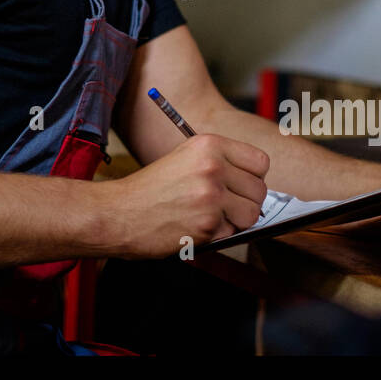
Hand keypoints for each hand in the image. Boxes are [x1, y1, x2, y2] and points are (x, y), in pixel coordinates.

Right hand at [107, 133, 269, 257]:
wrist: (119, 212)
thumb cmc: (151, 188)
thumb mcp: (185, 158)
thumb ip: (220, 162)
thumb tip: (256, 181)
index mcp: (209, 144)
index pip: (261, 162)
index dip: (253, 177)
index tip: (240, 184)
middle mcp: (213, 166)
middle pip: (260, 190)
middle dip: (245, 202)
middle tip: (222, 205)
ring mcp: (211, 196)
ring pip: (252, 214)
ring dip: (235, 221)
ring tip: (209, 216)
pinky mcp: (207, 224)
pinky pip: (232, 233)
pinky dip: (217, 235)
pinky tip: (194, 226)